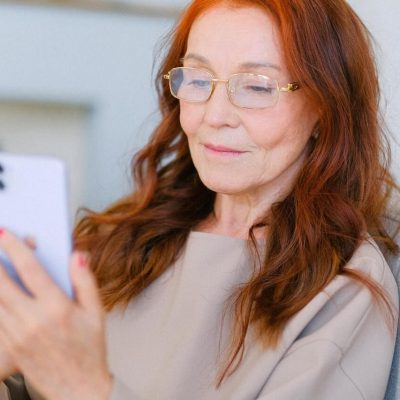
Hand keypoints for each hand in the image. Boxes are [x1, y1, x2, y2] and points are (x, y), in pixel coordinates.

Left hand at [0, 229, 112, 399]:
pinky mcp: (9, 347)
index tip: (5, 234)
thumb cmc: (90, 347)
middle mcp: (32, 321)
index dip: (16, 249)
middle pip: (2, 284)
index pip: (31, 271)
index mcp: (56, 308)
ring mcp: (17, 335)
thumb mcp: (96, 311)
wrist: (78, 388)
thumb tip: (78, 254)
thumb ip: (85, 279)